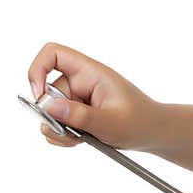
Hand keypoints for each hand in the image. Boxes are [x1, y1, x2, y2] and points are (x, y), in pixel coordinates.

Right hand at [27, 42, 162, 149]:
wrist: (154, 134)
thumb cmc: (140, 122)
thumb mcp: (111, 122)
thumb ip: (79, 115)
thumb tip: (48, 106)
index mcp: (92, 72)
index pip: (53, 53)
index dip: (37, 70)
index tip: (39, 97)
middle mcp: (82, 81)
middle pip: (48, 91)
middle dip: (54, 116)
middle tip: (74, 133)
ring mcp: (79, 97)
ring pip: (51, 112)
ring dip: (60, 130)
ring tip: (84, 137)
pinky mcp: (78, 112)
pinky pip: (57, 123)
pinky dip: (64, 135)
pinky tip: (82, 139)